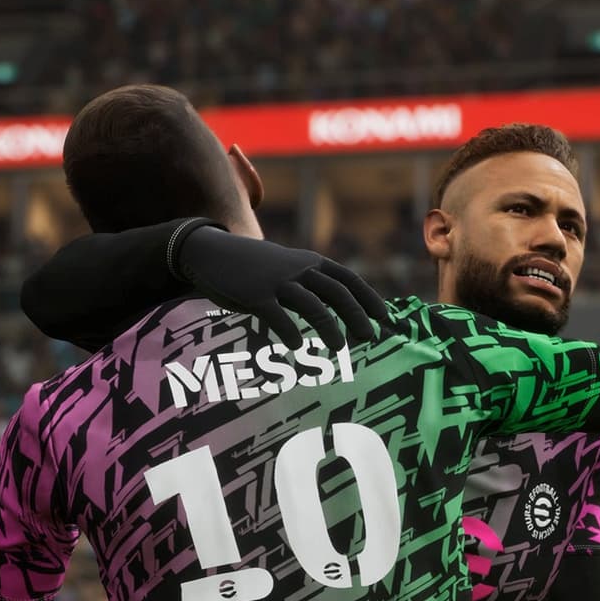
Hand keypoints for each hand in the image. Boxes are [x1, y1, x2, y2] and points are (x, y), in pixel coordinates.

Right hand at [177, 225, 387, 349]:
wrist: (214, 253)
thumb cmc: (258, 268)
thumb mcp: (290, 269)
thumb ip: (314, 285)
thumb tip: (345, 310)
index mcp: (311, 263)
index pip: (349, 280)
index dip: (370, 299)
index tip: (386, 319)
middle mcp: (299, 270)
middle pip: (337, 293)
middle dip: (357, 316)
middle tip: (370, 338)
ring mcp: (277, 282)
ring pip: (311, 305)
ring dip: (329, 327)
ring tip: (339, 347)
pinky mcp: (255, 296)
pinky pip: (277, 316)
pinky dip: (290, 332)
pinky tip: (297, 347)